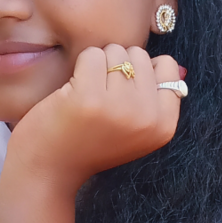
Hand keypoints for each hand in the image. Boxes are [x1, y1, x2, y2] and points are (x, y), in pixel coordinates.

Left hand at [8, 44, 182, 191]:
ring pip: (115, 51)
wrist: (50, 171)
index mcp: (164, 126)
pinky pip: (92, 55)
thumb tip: (172, 64)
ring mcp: (119, 106)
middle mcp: (147, 117)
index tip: (122, 94)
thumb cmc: (90, 144)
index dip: (141, 71)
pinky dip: (79, 66)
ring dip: (97, 66)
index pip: (168, 67)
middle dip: (118, 66)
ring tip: (87, 95)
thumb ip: (154, 101)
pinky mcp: (89, 97)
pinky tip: (72, 92)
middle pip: (140, 55)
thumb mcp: (135, 130)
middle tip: (101, 96)